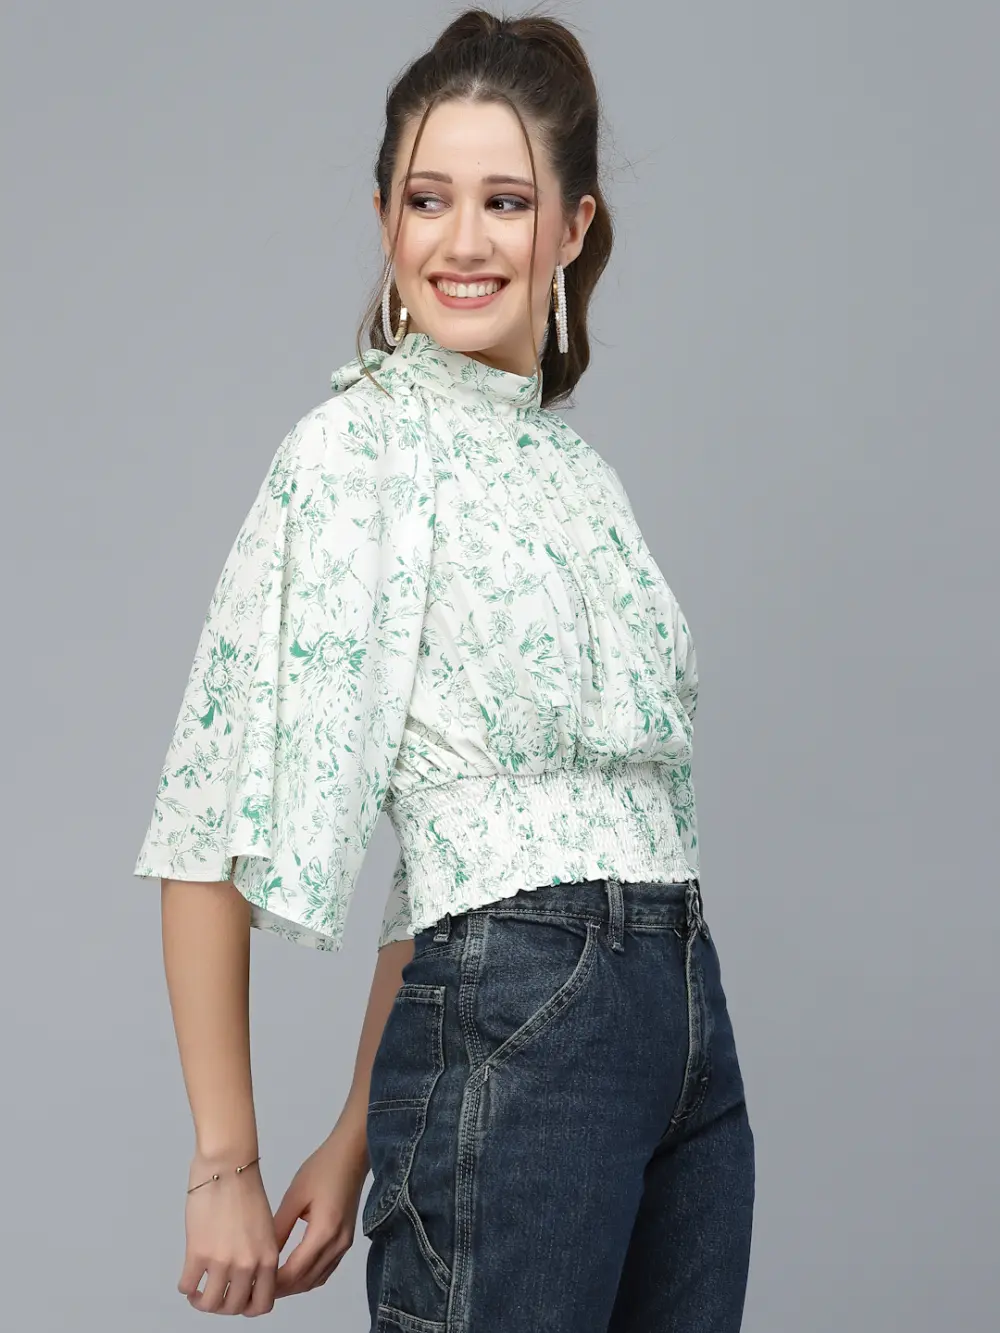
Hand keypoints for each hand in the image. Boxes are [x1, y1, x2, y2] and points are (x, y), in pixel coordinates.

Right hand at [177, 1154, 278, 1315]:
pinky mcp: (198, 1252)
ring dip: (201, 1301)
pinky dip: (186, 1287)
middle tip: (215, 1296)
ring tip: (198, 1292)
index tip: (239, 1300)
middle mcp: (248, 1263)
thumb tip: (248, 1278)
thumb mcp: (265, 1228)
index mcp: (268, 1257)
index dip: (248, 1307)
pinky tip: (188, 1278)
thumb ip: (260, 1254)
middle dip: (222, 1306)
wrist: (228, 1166)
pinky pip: (187, 1286)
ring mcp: (222, 1260)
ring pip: (209, 1304)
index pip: (262, 1304)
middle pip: (233, 1308)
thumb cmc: (246, 1189)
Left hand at [272, 1121, 369, 1297]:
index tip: (253, 1284)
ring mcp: (345, 1245)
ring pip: (317, 1280)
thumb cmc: (322, 1169)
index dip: (274, 1283)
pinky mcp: (346, 1241)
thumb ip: (279, 1228)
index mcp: (324, 1231)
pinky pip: (326, 1271)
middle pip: (307, 1281)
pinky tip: (292, 1272)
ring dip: (295, 1285)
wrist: (351, 1154)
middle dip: (282, 1289)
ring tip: (270, 1282)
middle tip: (256, 1287)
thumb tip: (260, 1255)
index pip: (295, 1271)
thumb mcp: (294, 1196)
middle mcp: (337, 1244)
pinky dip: (308, 1277)